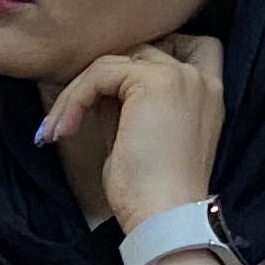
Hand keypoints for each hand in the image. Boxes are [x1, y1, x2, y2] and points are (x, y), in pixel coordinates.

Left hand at [38, 33, 225, 228]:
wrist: (165, 217)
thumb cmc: (151, 195)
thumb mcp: (140, 138)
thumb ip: (128, 105)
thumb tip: (97, 88)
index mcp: (206, 94)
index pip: (185, 46)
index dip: (144, 58)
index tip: (106, 91)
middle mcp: (200, 78)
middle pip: (137, 52)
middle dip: (98, 80)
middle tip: (68, 117)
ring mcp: (181, 76)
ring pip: (113, 62)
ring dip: (77, 93)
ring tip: (57, 129)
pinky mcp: (156, 82)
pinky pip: (100, 74)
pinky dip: (75, 99)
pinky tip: (64, 130)